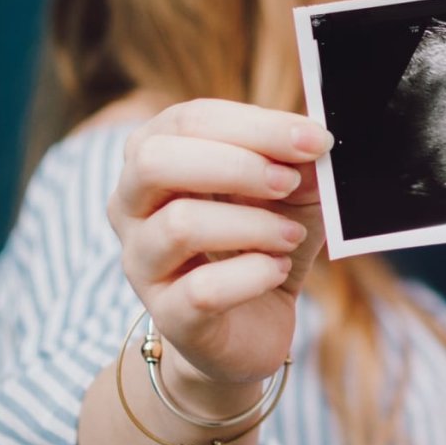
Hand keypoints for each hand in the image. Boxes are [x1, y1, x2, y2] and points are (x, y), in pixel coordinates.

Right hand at [109, 99, 332, 398]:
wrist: (253, 324)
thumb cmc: (264, 237)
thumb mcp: (291, 189)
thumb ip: (298, 161)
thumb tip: (313, 143)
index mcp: (156, 155)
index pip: (189, 120)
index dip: (257, 125)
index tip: (314, 139)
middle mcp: (131, 205)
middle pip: (155, 161)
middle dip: (236, 165)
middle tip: (289, 182)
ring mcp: (142, 263)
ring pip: (179, 225)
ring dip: (253, 224)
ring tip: (291, 234)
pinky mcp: (168, 316)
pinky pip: (202, 290)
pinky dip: (254, 274)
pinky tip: (278, 270)